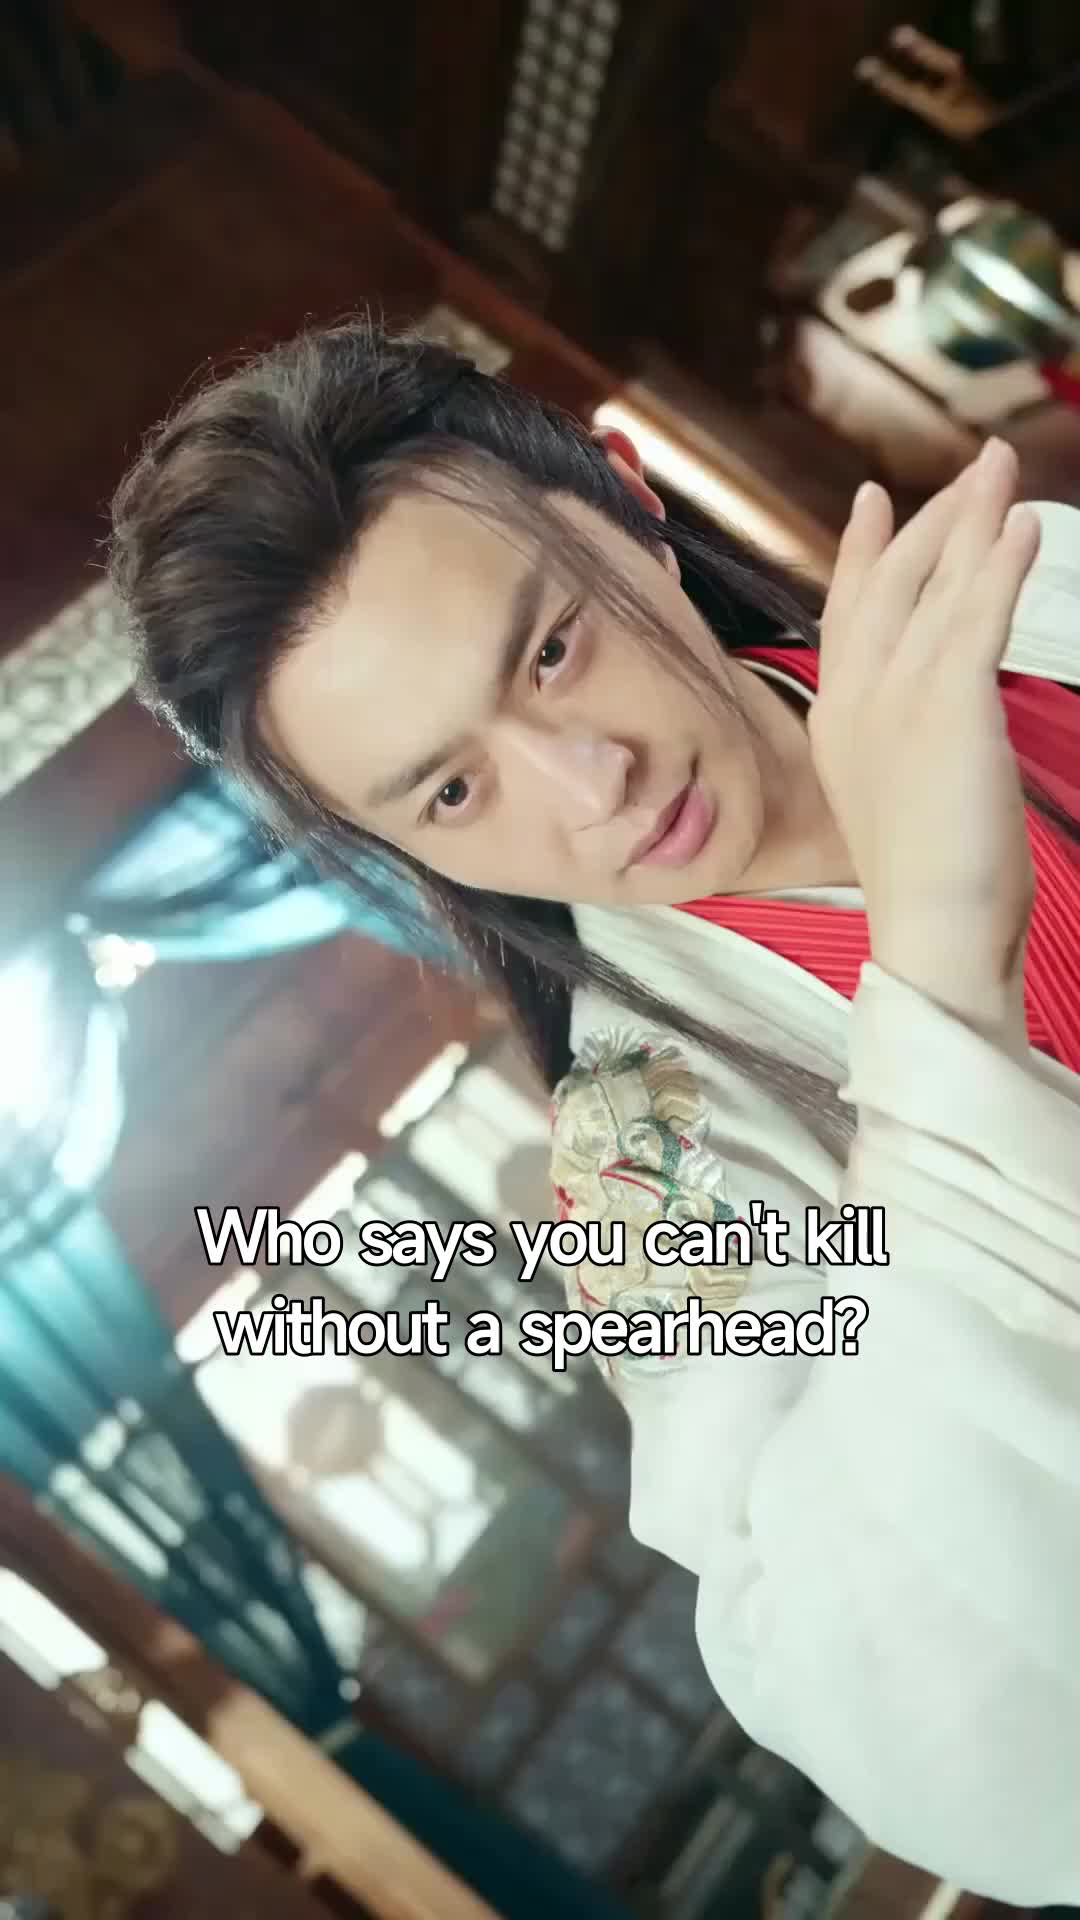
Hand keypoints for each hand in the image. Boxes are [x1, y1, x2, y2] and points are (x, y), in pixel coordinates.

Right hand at [810, 440, 1040, 1044]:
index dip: (865, 552)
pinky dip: (1000, 566)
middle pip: (892, 584)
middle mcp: (855, 699)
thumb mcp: (902, 797)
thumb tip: (938, 716)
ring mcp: (895, 699)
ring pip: (937, 589)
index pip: (847, 614)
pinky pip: (976, 618)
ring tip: (1003, 470)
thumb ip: (908, 742)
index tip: (874, 501)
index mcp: (837, 722)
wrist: (930, 933)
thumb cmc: (929, 885)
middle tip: (976, 471)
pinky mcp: (945, 707)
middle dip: (935, 519)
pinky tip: (1024, 527)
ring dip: (973, 521)